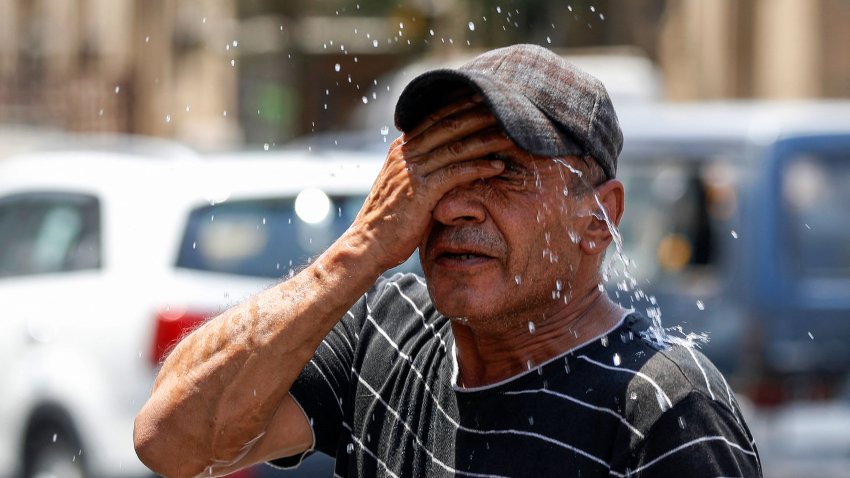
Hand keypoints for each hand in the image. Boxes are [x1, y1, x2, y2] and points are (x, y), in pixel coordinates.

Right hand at [350, 98, 511, 270]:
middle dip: (478, 115)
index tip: (484, 98)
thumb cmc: (388, 220)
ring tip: (511, 136)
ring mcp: (412, 171)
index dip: (460, 106)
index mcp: (401, 149)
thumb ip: (419, 169)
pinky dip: (479, 167)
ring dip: (486, 140)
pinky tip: (498, 166)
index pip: (434, 118)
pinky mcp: (420, 191)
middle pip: (448, 126)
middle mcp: (405, 154)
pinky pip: (456, 173)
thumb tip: (442, 161)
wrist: (368, 244)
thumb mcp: (401, 186)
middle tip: (506, 107)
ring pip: (456, 147)